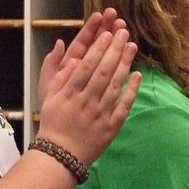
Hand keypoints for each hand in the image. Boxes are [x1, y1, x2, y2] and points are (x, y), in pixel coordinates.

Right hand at [38, 27, 141, 165]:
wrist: (60, 156)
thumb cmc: (53, 124)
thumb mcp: (50, 99)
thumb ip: (61, 79)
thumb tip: (74, 60)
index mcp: (70, 93)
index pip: (86, 66)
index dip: (98, 48)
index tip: (107, 34)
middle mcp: (86, 101)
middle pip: (103, 71)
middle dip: (114, 50)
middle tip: (124, 32)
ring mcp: (100, 114)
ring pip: (115, 85)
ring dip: (125, 64)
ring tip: (132, 46)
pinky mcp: (111, 126)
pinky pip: (124, 105)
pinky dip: (132, 90)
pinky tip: (138, 75)